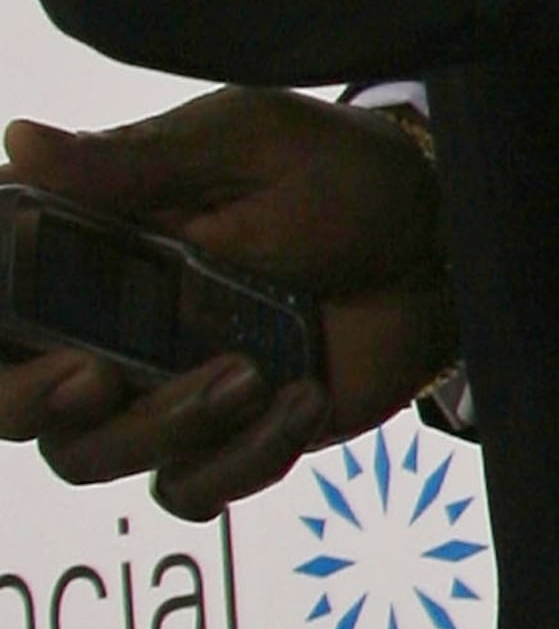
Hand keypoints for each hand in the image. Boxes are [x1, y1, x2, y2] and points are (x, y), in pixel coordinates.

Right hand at [0, 91, 456, 518]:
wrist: (445, 239)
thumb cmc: (341, 173)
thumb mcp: (245, 145)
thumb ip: (135, 161)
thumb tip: (18, 139)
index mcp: (88, 245)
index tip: (5, 329)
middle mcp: (105, 324)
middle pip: (13, 400)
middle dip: (30, 401)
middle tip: (96, 376)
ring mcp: (162, 386)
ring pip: (90, 455)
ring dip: (161, 426)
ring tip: (251, 372)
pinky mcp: (227, 436)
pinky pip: (190, 490)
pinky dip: (240, 460)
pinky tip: (302, 400)